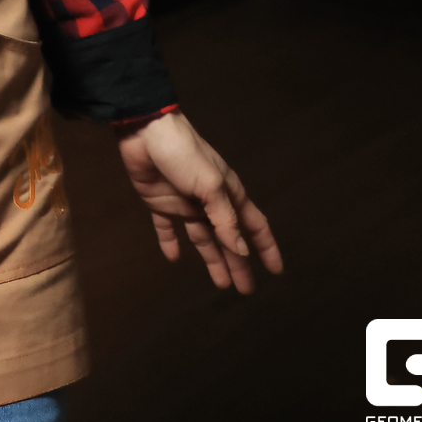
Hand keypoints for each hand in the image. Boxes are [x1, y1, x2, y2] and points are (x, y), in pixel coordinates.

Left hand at [114, 110, 282, 294]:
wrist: (145, 131)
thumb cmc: (184, 154)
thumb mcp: (211, 186)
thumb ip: (225, 219)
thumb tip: (243, 251)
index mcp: (227, 194)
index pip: (253, 225)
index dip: (265, 247)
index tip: (276, 271)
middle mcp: (208, 202)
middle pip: (228, 239)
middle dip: (238, 263)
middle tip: (245, 290)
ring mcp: (184, 203)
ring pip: (202, 238)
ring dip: (212, 259)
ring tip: (221, 284)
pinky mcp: (159, 202)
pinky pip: (166, 228)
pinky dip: (170, 243)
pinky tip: (173, 258)